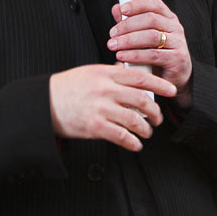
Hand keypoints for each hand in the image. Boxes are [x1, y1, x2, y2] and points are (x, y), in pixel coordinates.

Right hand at [50, 64, 172, 150]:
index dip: (159, 84)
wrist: (46, 103)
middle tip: (158, 117)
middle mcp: (105, 90)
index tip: (171, 90)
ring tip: (147, 132)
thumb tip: (128, 71)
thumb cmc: (68, 87)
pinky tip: (136, 144)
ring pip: (135, 120)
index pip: (140, 77)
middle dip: (156, 111)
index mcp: (106, 74)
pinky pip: (122, 136)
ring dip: (146, 129)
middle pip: (142, 100)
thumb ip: (111, 73)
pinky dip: (133, 142)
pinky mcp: (95, 126)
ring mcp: (101, 109)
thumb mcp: (90, 72)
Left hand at [108, 0, 192, 107]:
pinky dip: (135, 55)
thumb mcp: (143, 37)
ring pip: (152, 36)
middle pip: (151, 19)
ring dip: (129, 40)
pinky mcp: (177, 59)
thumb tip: (116, 8)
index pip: (155, 4)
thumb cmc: (157, 55)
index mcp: (168, 18)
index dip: (137, 4)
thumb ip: (130, 23)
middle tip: (112, 33)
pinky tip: (122, 56)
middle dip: (128, 25)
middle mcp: (175, 28)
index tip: (122, 9)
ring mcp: (178, 43)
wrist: (172, 79)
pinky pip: (154, 55)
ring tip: (113, 45)